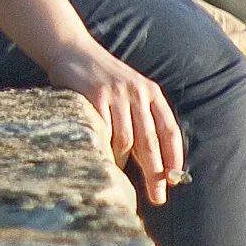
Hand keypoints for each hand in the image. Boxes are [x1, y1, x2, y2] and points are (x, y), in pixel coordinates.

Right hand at [44, 40, 185, 203]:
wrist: (72, 49)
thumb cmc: (101, 76)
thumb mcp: (128, 90)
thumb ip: (140, 116)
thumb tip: (151, 158)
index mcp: (151, 92)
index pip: (169, 130)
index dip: (174, 157)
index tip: (174, 179)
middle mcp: (137, 92)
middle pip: (151, 141)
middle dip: (155, 172)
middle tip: (158, 197)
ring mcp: (116, 94)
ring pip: (127, 139)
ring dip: (124, 162)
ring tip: (120, 178)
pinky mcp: (94, 95)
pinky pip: (104, 130)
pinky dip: (105, 148)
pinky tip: (103, 159)